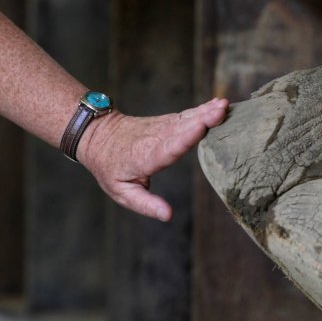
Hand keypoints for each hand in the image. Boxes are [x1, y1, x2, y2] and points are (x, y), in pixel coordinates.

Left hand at [78, 98, 228, 220]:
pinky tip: (218, 105)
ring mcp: (161, 127)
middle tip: (222, 110)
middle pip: (182, 128)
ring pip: (186, 118)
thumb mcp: (122, 192)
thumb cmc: (110, 168)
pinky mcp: (166, 121)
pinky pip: (187, 115)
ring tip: (224, 105)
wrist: (97, 137)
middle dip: (203, 118)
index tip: (201, 127)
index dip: (185, 138)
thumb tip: (167, 215)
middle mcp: (156, 138)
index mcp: (146, 157)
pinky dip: (203, 109)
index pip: (168, 147)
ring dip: (207, 111)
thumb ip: (146, 204)